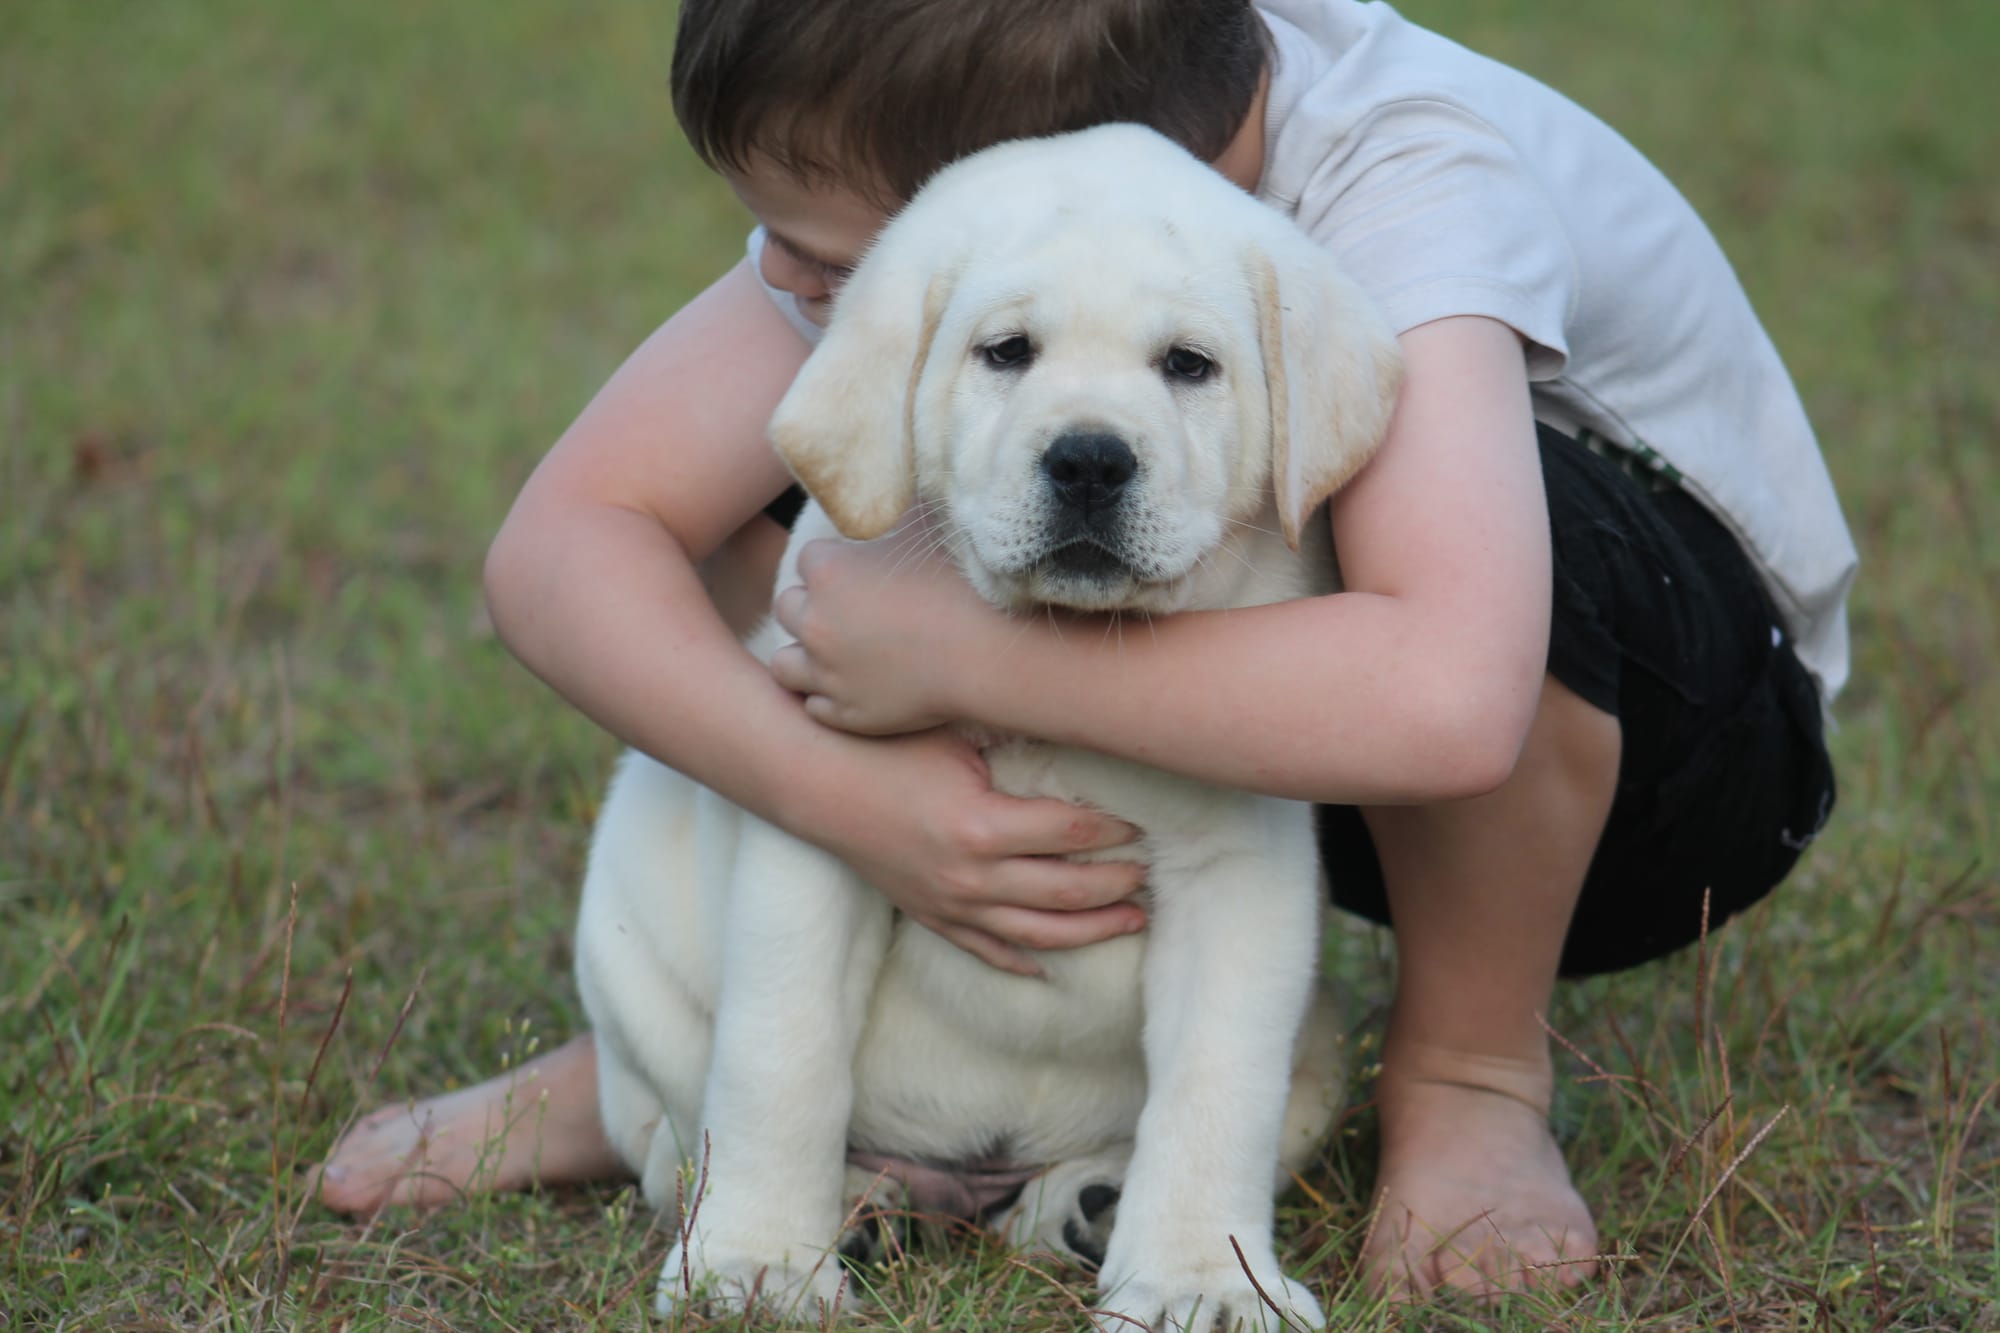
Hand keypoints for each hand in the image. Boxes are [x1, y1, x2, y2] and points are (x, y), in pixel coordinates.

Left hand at [768, 523, 1003, 734]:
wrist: (988, 653)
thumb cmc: (963, 583)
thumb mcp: (926, 523)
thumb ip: (897, 501)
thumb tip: (893, 471)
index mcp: (827, 571)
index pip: (808, 560)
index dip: (834, 564)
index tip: (858, 571)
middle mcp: (815, 622)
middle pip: (788, 607)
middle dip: (811, 606)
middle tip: (846, 609)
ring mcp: (827, 674)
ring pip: (785, 664)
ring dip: (804, 654)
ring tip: (834, 651)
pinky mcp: (846, 715)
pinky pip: (814, 706)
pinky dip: (828, 696)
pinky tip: (853, 686)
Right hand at [797, 726, 1147, 973]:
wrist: (818, 784)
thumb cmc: (889, 748)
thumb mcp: (957, 739)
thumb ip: (1015, 749)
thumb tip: (1079, 739)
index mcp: (982, 826)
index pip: (1070, 835)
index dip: (1114, 830)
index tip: (1141, 823)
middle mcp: (971, 876)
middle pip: (1066, 892)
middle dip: (1117, 885)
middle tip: (1150, 874)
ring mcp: (951, 904)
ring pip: (1038, 935)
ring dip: (1091, 930)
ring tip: (1132, 920)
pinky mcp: (931, 916)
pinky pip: (986, 950)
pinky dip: (1023, 961)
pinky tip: (1053, 965)